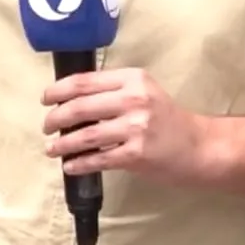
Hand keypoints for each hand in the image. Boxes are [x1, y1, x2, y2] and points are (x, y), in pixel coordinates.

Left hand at [41, 69, 218, 187]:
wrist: (198, 146)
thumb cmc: (167, 119)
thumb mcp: (144, 92)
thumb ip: (113, 91)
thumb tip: (70, 100)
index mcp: (133, 79)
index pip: (84, 81)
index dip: (58, 90)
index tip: (45, 99)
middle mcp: (134, 99)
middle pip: (79, 107)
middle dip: (55, 118)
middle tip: (46, 127)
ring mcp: (136, 127)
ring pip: (85, 135)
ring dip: (62, 144)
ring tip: (51, 148)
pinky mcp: (136, 154)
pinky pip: (98, 159)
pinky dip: (79, 163)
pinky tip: (70, 165)